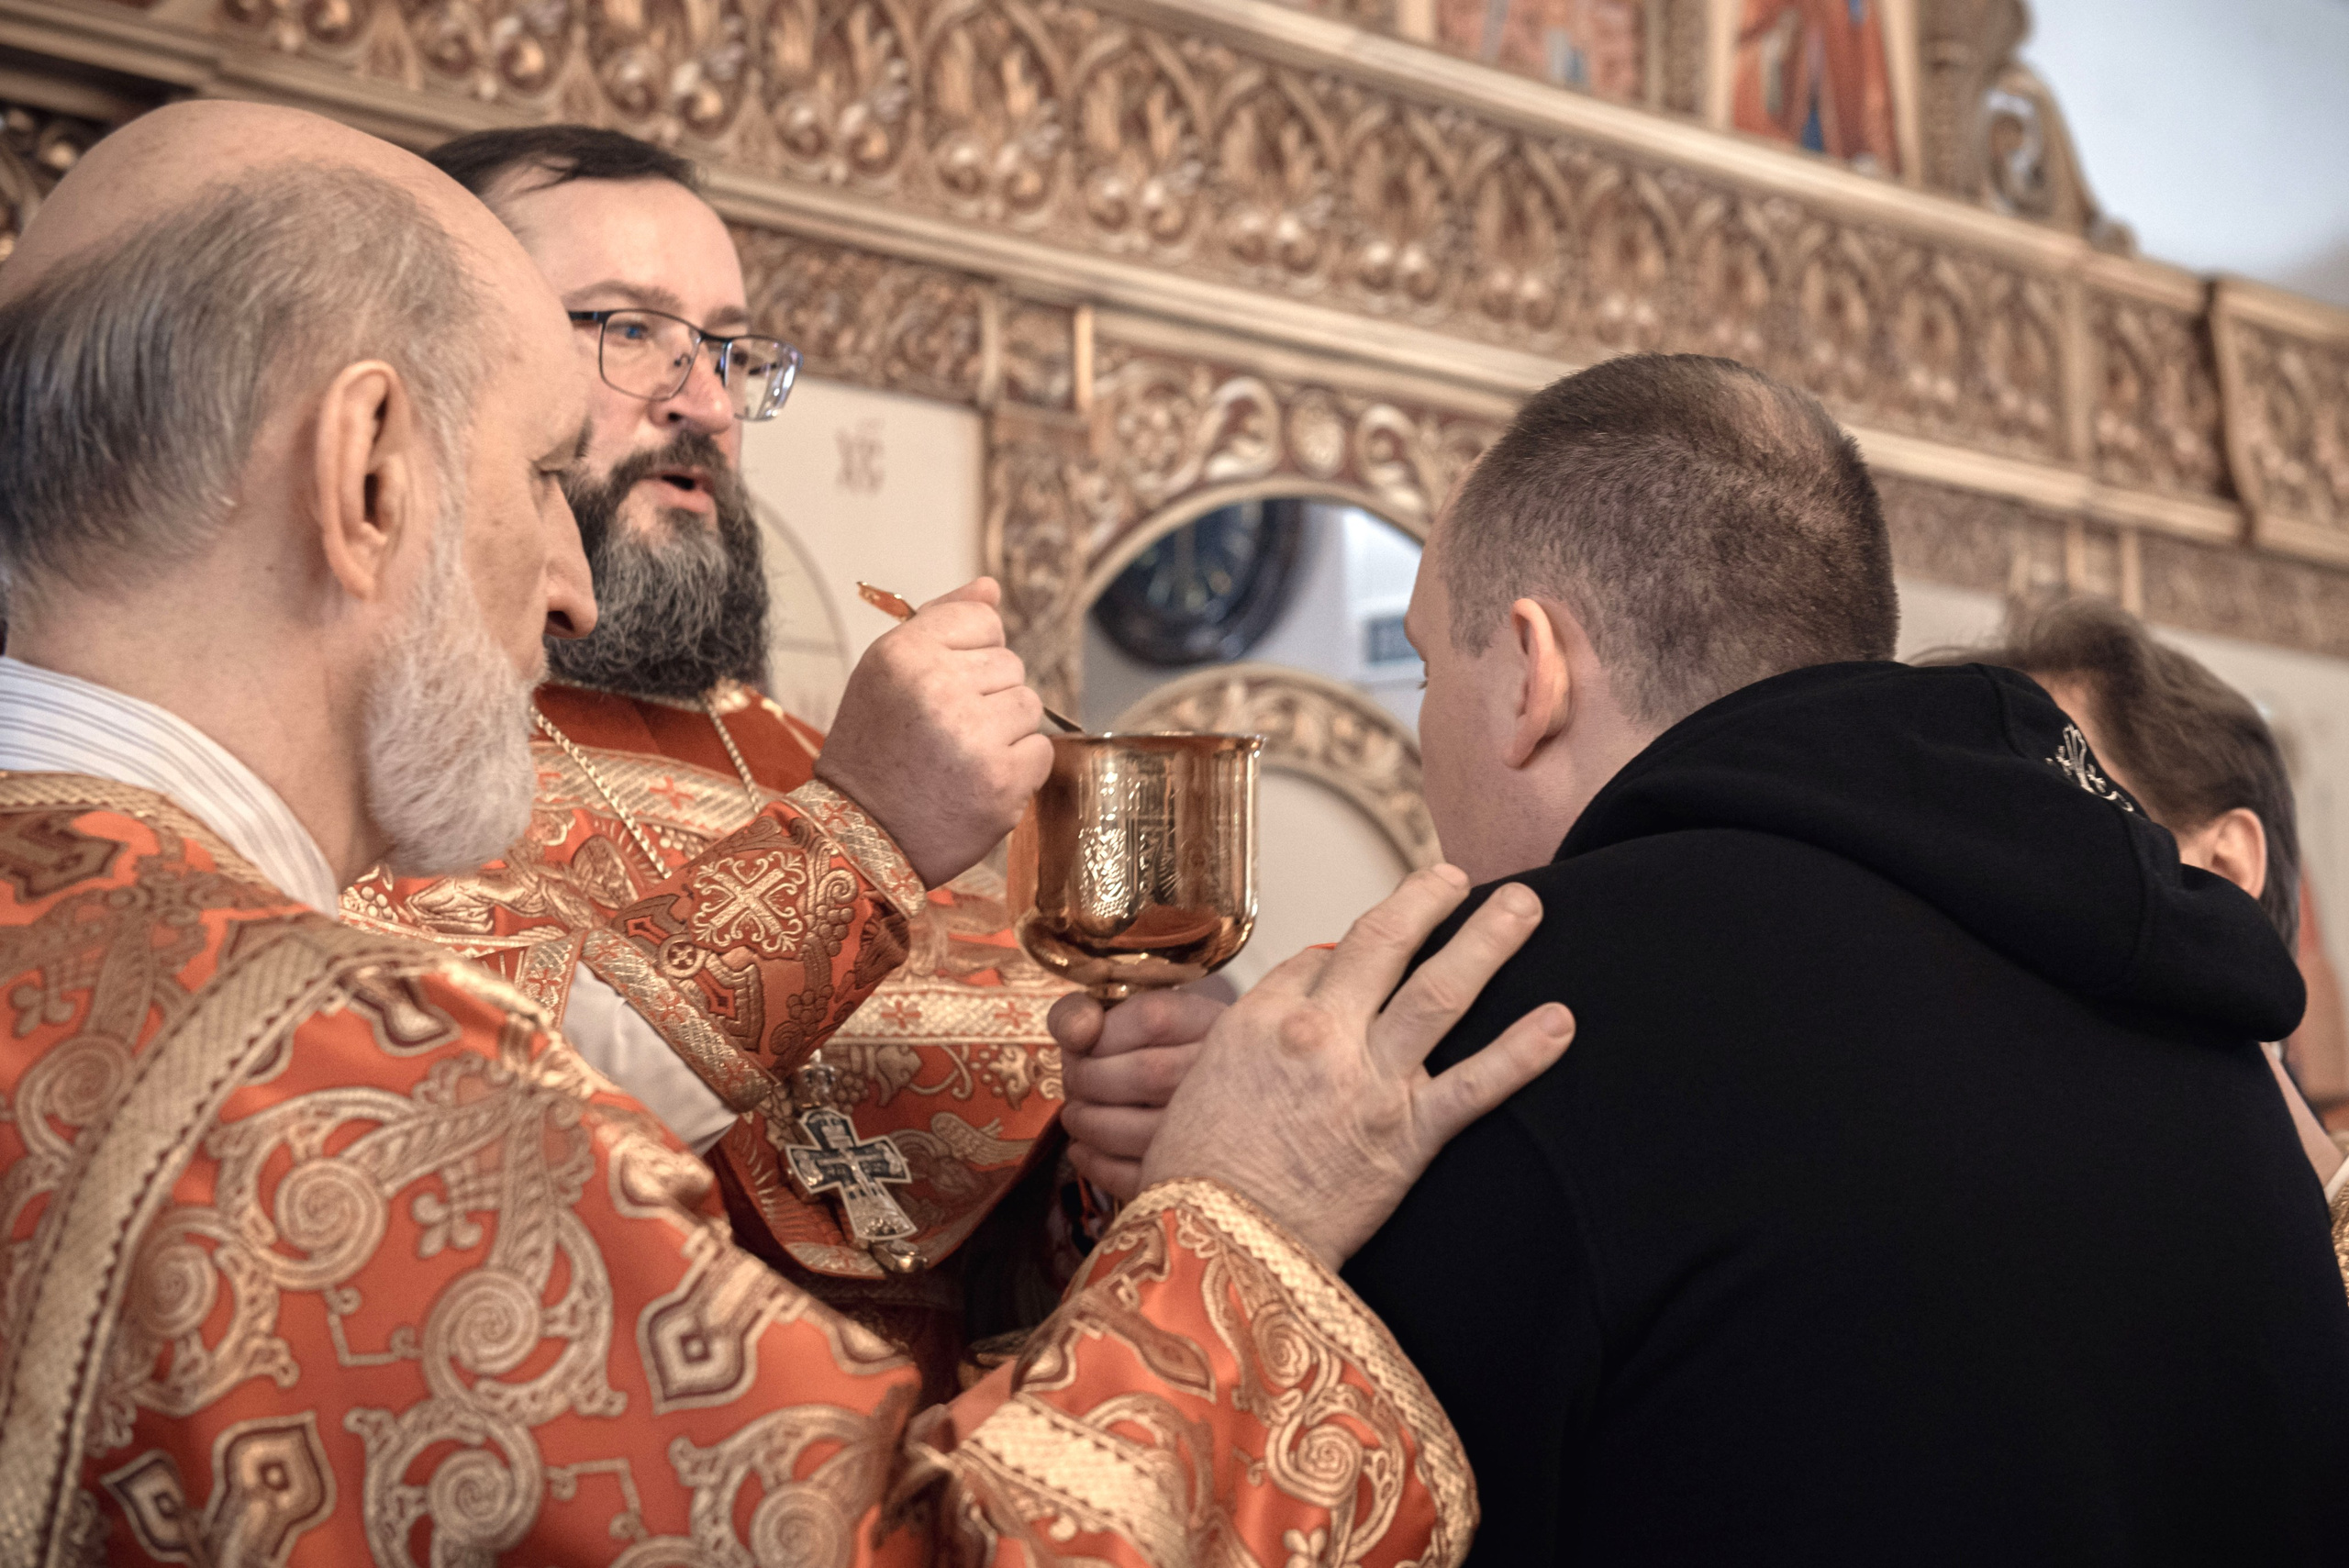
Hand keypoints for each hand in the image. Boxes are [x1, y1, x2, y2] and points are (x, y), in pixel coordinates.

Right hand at [814, 578, 1052, 887]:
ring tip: (959, 758)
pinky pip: (1041, 751)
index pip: (984, 619)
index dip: (970, 655)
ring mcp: (973, 736)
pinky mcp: (1001, 781)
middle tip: (943, 734)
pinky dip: (1018, 769)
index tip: (941, 687)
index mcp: (905, 653)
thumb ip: (941, 623)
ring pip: (1029, 705)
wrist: (858, 838)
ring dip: (1005, 732)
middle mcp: (938, 687)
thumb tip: (991, 587)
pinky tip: (977, 782)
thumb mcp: (886, 674)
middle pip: (1011, 664)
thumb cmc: (874, 752)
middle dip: (987, 697)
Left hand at [1049, 989, 1222, 1199]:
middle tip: (1073, 1083)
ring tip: (1075, 1116)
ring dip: (1092, 1125)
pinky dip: (1100, 1167)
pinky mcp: (1199, 1177)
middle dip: (1091, 1080)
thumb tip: (1077, 1035)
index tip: (1080, 1046)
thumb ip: (1078, 1012)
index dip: (1103, 1034)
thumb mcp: (1111, 1018)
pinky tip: (1082, 1150)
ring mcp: (1221, 1130)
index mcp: (1213, 1025)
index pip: (1154, 1019)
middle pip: (1150, 1073)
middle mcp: (1228, 1074)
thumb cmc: (1144, 1055)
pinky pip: (1147, 1177)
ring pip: (1150, 1130)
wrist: (1201, 1104)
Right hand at [1141, 867, 1572, 1267]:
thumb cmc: (1200, 1179)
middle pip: (1383, 943)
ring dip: (1489, 941)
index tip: (1377, 940)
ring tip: (1525, 905)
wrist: (1217, 1248)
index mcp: (1262, 1018)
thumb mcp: (1202, 1082)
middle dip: (1427, 899)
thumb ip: (1254, 1036)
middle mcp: (1321, 1035)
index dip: (1350, 949)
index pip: (1322, 957)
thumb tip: (1301, 1001)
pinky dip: (1522, 1052)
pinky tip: (1559, 1022)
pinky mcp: (1408, 1137)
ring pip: (1441, 991)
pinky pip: (1476, 1085)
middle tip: (1457, 876)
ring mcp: (1370, 1082)